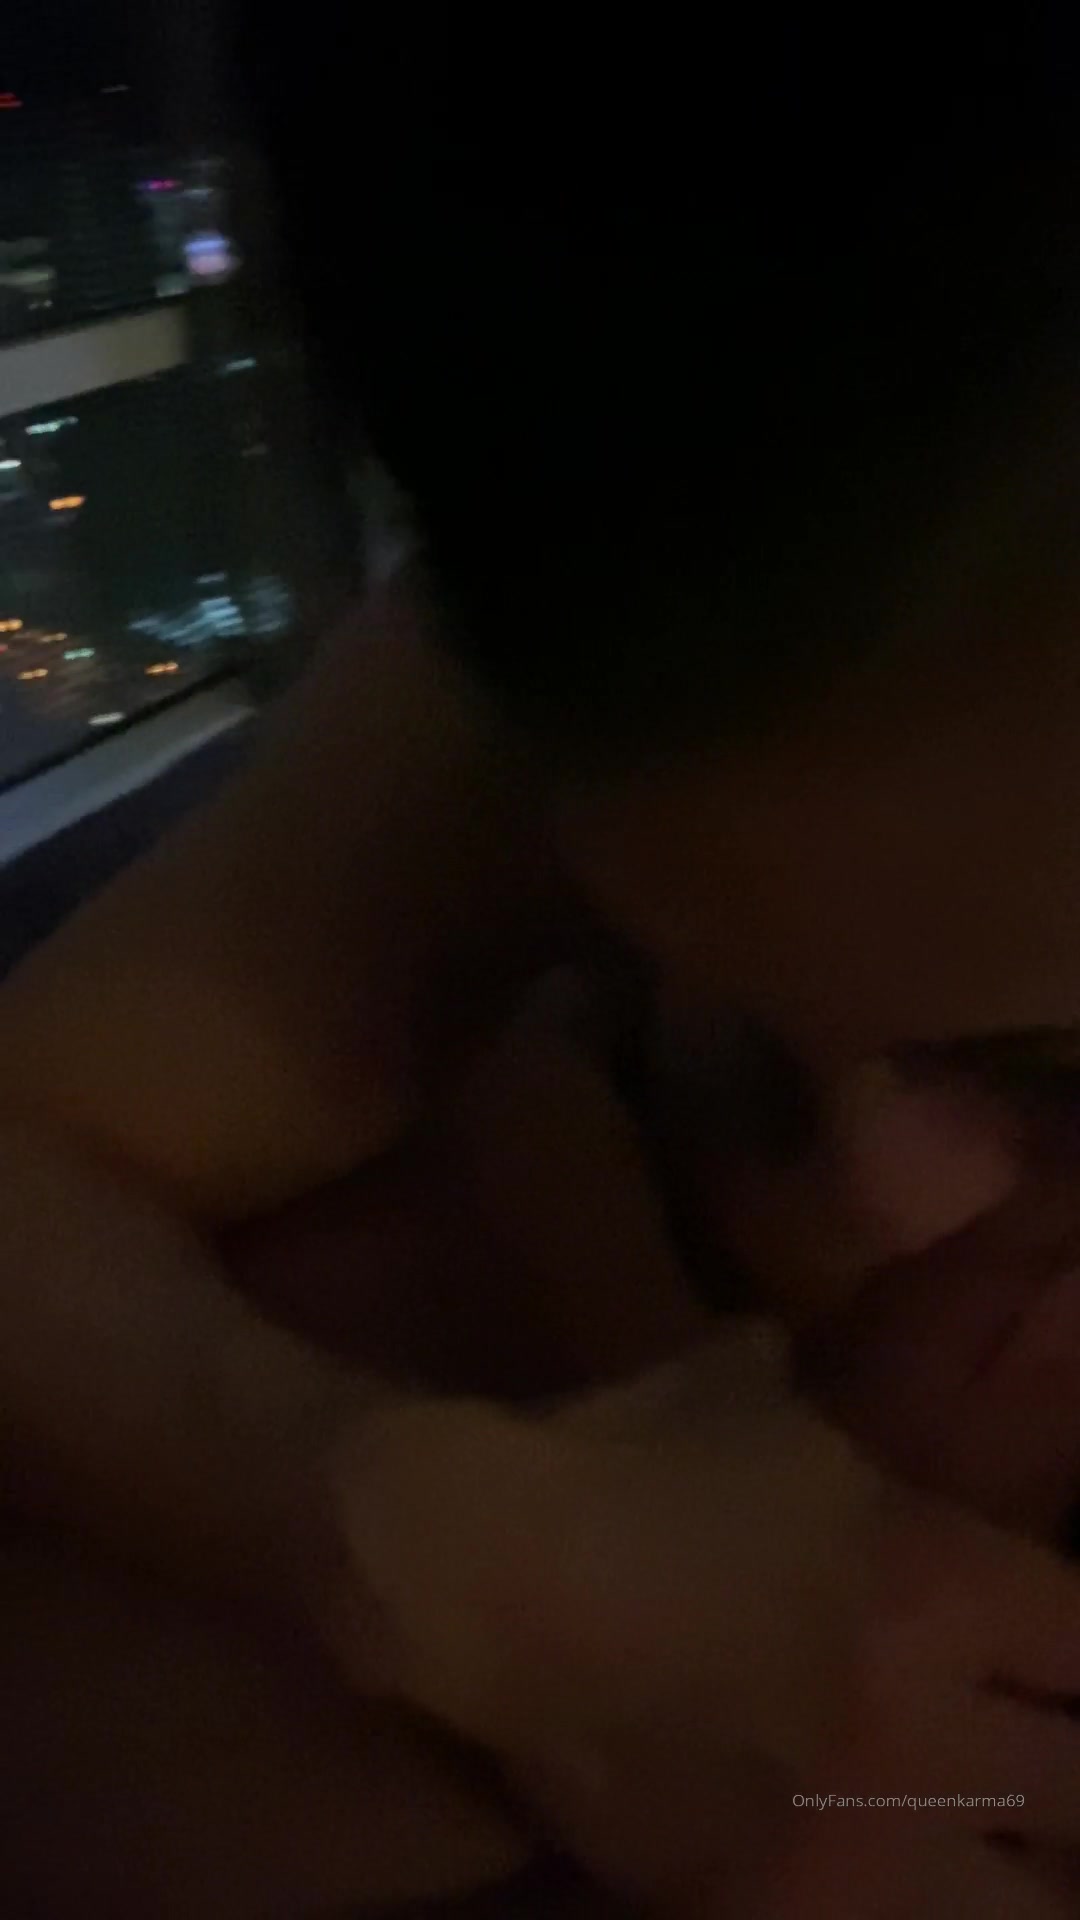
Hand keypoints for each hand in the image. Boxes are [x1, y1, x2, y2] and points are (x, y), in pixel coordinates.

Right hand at [325, 1326, 1079, 1911]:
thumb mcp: (727, 1388)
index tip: (1060, 1667)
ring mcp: (850, 1830)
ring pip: (1019, 1914)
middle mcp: (927, 1717)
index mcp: (938, 1580)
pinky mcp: (758, 1907)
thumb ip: (787, 1389)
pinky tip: (869, 1884)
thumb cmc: (620, 1458)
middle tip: (1042, 1773)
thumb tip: (773, 1355)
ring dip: (1017, 1883)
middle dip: (1073, 1781)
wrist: (490, 1573)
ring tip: (988, 1862)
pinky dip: (884, 1911)